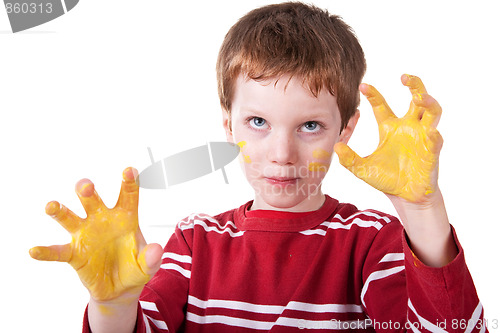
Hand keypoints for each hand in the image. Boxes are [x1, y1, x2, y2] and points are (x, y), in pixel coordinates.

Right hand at [30, 167, 162, 301]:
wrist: (120, 288)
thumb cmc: (136, 267)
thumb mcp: (148, 265)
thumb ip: (152, 257)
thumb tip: (158, 249)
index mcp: (125, 217)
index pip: (128, 195)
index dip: (129, 182)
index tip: (130, 170)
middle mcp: (102, 220)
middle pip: (93, 200)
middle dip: (87, 191)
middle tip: (86, 186)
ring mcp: (86, 235)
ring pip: (70, 218)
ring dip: (60, 210)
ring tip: (51, 206)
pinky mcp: (73, 253)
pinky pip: (57, 251)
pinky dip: (46, 251)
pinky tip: (34, 251)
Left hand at [334, 75, 442, 202]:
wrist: (404, 197)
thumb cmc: (387, 179)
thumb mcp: (362, 168)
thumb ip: (349, 159)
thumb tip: (335, 147)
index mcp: (390, 128)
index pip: (381, 105)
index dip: (373, 94)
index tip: (363, 85)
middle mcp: (408, 127)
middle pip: (416, 99)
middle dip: (414, 85)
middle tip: (403, 77)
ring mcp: (422, 137)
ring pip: (433, 112)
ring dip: (429, 102)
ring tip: (421, 97)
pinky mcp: (432, 151)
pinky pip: (436, 139)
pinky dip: (434, 135)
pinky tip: (430, 133)